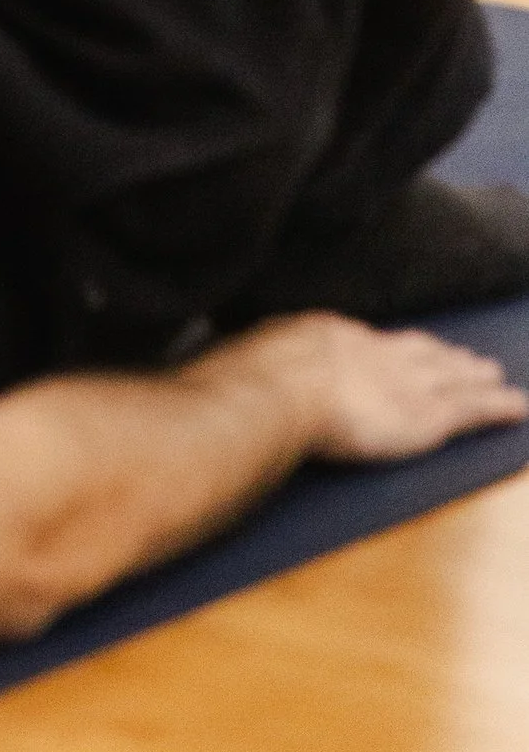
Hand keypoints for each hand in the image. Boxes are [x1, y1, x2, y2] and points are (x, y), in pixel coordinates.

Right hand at [262, 313, 527, 463]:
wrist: (282, 387)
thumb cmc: (258, 377)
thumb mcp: (259, 354)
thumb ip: (268, 360)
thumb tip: (250, 367)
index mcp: (336, 335)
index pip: (377, 341)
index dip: (399, 346)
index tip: (410, 347)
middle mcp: (378, 352)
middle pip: (422, 351)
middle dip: (445, 354)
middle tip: (467, 356)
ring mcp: (405, 382)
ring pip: (453, 377)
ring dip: (476, 375)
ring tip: (494, 373)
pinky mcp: (427, 416)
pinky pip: (473, 411)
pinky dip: (498, 407)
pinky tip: (517, 407)